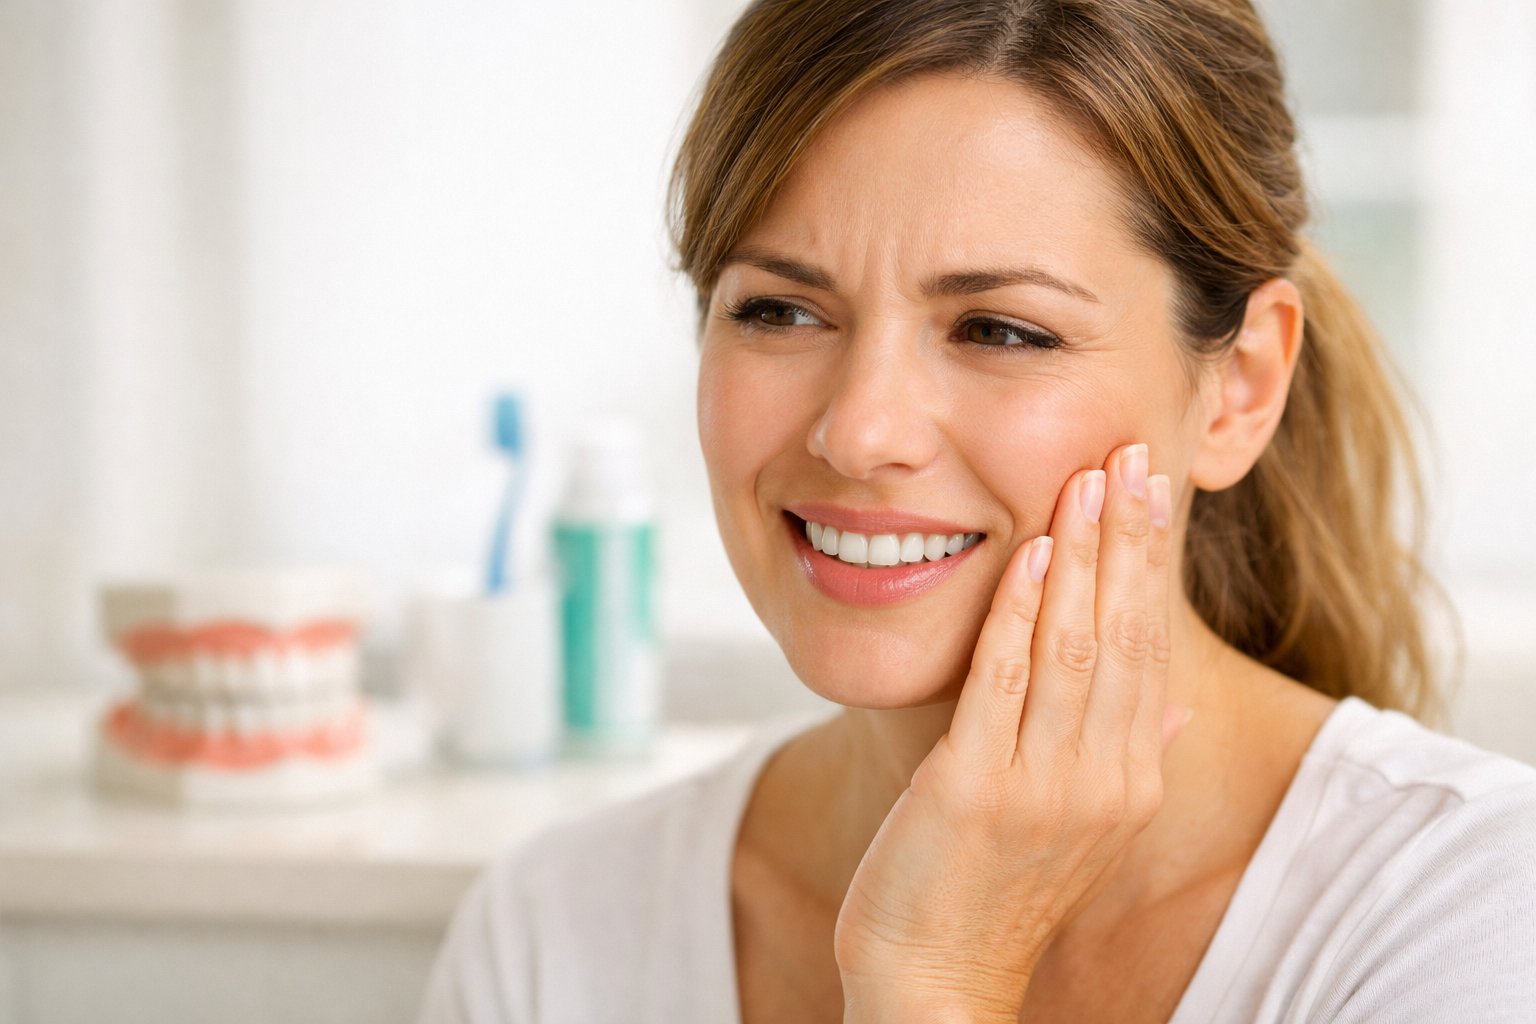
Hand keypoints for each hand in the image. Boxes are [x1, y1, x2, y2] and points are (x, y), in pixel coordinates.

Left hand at [834, 443, 1182, 1022]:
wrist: (937, 977)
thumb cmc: (993, 891)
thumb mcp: (1079, 827)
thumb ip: (1129, 757)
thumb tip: (1174, 705)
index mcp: (1127, 780)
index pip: (1150, 647)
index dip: (1149, 563)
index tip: (1152, 489)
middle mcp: (1102, 779)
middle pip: (1124, 634)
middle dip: (1128, 538)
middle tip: (1131, 452)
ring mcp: (1044, 786)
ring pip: (1076, 647)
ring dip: (1082, 556)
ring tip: (1088, 477)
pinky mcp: (978, 789)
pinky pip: (1005, 685)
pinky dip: (1020, 613)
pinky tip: (1026, 552)